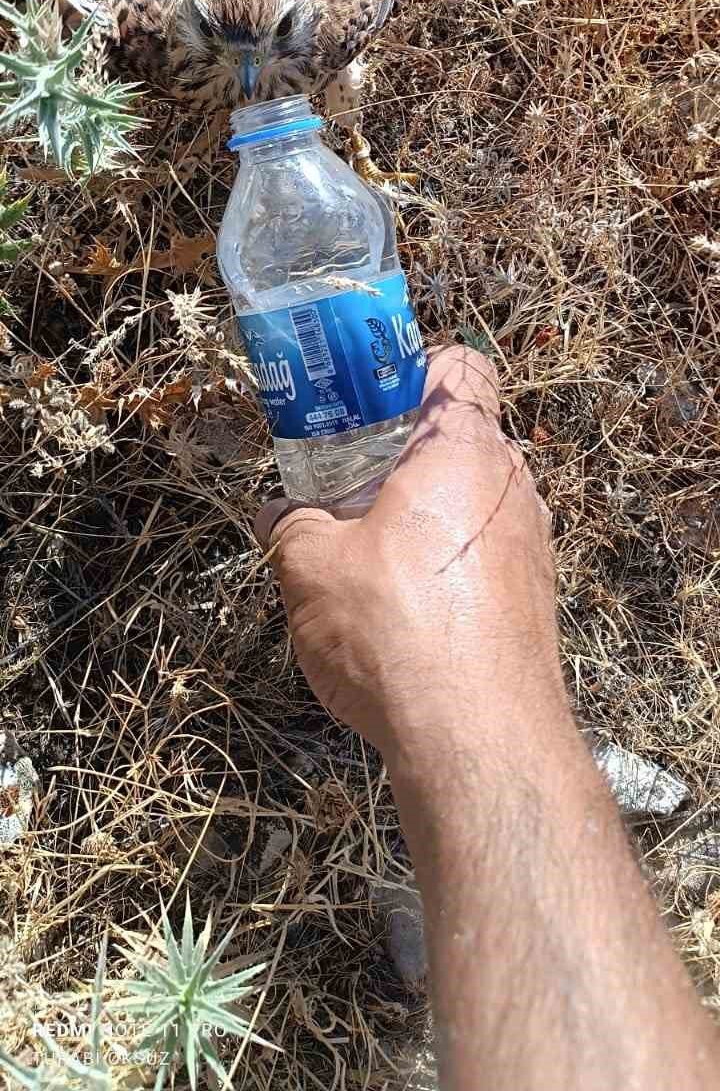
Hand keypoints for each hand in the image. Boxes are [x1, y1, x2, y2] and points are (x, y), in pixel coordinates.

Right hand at [256, 346, 561, 756]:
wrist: (479, 741)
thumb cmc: (396, 632)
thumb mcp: (310, 567)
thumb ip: (291, 524)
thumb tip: (277, 514)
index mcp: (464, 449)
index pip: (461, 367)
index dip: (413, 369)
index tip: (366, 399)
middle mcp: (511, 486)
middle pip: (461, 437)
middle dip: (402, 453)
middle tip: (345, 481)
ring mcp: (532, 544)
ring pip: (472, 500)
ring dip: (423, 512)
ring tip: (364, 551)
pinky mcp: (535, 599)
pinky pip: (485, 553)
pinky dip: (445, 561)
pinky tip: (400, 606)